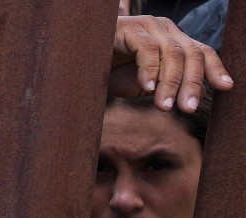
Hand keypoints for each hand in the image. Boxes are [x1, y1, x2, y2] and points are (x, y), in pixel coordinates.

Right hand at [110, 15, 232, 111]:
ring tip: (165, 107)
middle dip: (193, 83)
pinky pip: (148, 50)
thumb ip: (161, 87)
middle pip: (191, 54)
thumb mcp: (139, 83)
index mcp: (171, 40)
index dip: (214, 69)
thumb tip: (180, 102)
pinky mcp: (130, 29)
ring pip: (172, 54)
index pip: (200, 52)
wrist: (74, 60)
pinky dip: (150, 71)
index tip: (225, 87)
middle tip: (187, 108)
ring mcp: (148, 26)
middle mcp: (164, 29)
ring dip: (171, 83)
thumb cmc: (105, 73)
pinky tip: (147, 90)